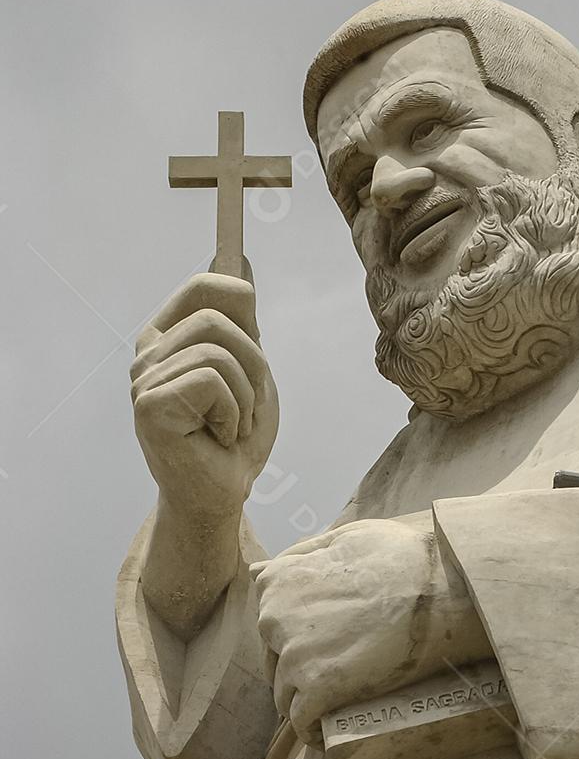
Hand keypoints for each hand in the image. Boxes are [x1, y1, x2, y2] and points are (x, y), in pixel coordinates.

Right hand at [131, 273, 277, 524]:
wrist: (223, 496)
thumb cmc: (234, 440)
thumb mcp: (250, 372)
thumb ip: (242, 324)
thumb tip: (239, 262)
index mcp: (169, 340)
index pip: (204, 288)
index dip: (235, 289)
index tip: (253, 305)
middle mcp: (149, 354)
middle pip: (220, 317)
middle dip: (255, 366)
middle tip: (248, 408)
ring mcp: (144, 379)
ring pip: (219, 351)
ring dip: (246, 397)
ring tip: (232, 427)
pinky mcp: (150, 404)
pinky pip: (212, 380)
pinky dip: (233, 414)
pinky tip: (219, 438)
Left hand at [253, 517, 488, 739]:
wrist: (440, 587)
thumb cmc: (402, 558)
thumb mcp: (344, 538)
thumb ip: (300, 556)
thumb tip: (259, 570)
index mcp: (277, 583)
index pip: (271, 627)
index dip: (295, 642)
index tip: (322, 650)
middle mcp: (274, 619)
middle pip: (276, 662)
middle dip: (298, 674)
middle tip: (336, 679)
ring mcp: (294, 656)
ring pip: (285, 696)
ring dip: (304, 705)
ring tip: (334, 709)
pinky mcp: (318, 689)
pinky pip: (302, 723)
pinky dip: (312, 733)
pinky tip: (326, 737)